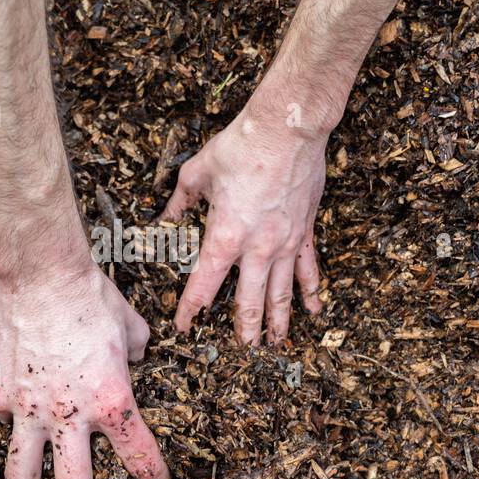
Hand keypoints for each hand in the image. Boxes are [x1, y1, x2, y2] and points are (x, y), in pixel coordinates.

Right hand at [0, 260, 169, 478]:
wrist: (42, 273)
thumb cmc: (91, 296)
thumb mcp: (131, 326)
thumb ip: (139, 350)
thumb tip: (139, 356)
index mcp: (113, 402)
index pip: (139, 456)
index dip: (152, 475)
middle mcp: (71, 416)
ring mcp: (30, 408)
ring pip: (23, 472)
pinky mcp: (1, 392)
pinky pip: (4, 420)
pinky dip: (11, 426)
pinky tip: (15, 425)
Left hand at [162, 93, 330, 344]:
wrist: (288, 128)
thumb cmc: (241, 145)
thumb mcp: (197, 173)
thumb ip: (180, 202)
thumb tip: (165, 217)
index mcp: (225, 236)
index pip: (204, 285)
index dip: (191, 309)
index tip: (184, 325)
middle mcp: (258, 248)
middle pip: (249, 301)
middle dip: (243, 329)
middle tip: (240, 350)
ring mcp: (286, 243)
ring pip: (281, 293)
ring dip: (278, 322)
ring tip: (275, 345)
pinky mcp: (305, 231)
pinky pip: (309, 269)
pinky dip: (311, 292)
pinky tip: (314, 311)